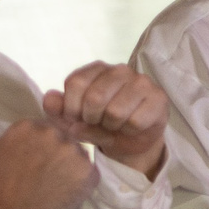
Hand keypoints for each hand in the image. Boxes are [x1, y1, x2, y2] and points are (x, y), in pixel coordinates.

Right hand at [0, 119, 98, 208]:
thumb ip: (16, 140)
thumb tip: (30, 139)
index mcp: (28, 127)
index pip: (45, 128)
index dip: (43, 145)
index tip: (39, 158)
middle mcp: (53, 133)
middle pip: (63, 138)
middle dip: (58, 153)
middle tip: (49, 173)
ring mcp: (73, 151)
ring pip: (78, 154)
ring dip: (71, 166)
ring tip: (57, 185)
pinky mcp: (88, 171)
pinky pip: (89, 172)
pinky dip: (82, 182)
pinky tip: (67, 192)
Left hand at [42, 61, 167, 174]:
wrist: (130, 140)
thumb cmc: (99, 125)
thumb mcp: (73, 121)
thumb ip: (57, 110)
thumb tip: (49, 98)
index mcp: (97, 69)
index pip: (75, 82)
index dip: (71, 108)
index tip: (75, 118)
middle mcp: (120, 70)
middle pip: (95, 97)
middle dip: (91, 119)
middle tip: (96, 122)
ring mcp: (142, 82)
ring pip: (115, 111)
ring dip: (111, 126)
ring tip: (114, 124)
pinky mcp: (159, 98)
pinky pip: (135, 121)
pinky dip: (129, 131)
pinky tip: (131, 127)